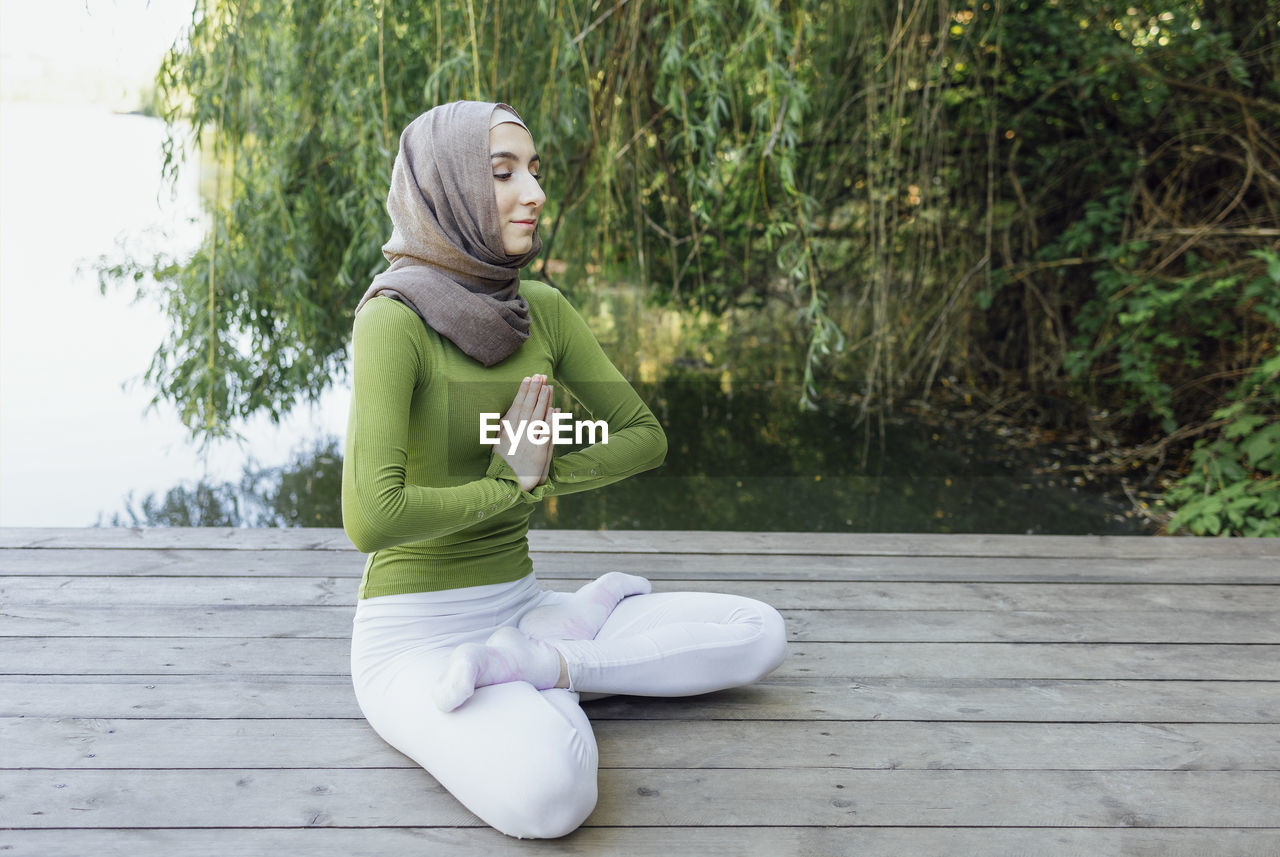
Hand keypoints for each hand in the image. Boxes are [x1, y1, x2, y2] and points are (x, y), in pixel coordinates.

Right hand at [498, 374, 555, 492]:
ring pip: (538, 416)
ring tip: (548, 386)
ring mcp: (529, 442)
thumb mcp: (497, 444)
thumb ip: (503, 428)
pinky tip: (554, 409)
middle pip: (528, 407)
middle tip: (540, 375)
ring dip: (544, 400)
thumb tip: (506, 414)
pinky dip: (550, 421)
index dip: (523, 391)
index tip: (528, 378)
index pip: (517, 405)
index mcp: (507, 430)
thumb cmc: (502, 465)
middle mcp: (518, 434)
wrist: (505, 485)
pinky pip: (546, 433)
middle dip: (535, 390)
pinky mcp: (538, 452)